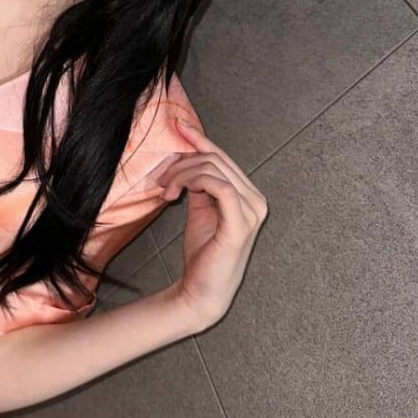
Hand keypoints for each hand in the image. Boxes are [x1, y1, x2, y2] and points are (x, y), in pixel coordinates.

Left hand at [154, 119, 268, 326]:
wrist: (201, 290)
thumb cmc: (202, 252)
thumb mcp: (200, 209)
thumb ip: (199, 184)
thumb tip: (188, 158)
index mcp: (249, 195)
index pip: (223, 158)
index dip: (200, 139)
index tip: (178, 126)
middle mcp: (256, 201)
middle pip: (216, 160)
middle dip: (183, 162)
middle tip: (161, 177)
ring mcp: (252, 212)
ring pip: (213, 169)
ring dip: (182, 174)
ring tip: (165, 190)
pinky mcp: (240, 224)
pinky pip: (219, 186)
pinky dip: (194, 182)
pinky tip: (177, 193)